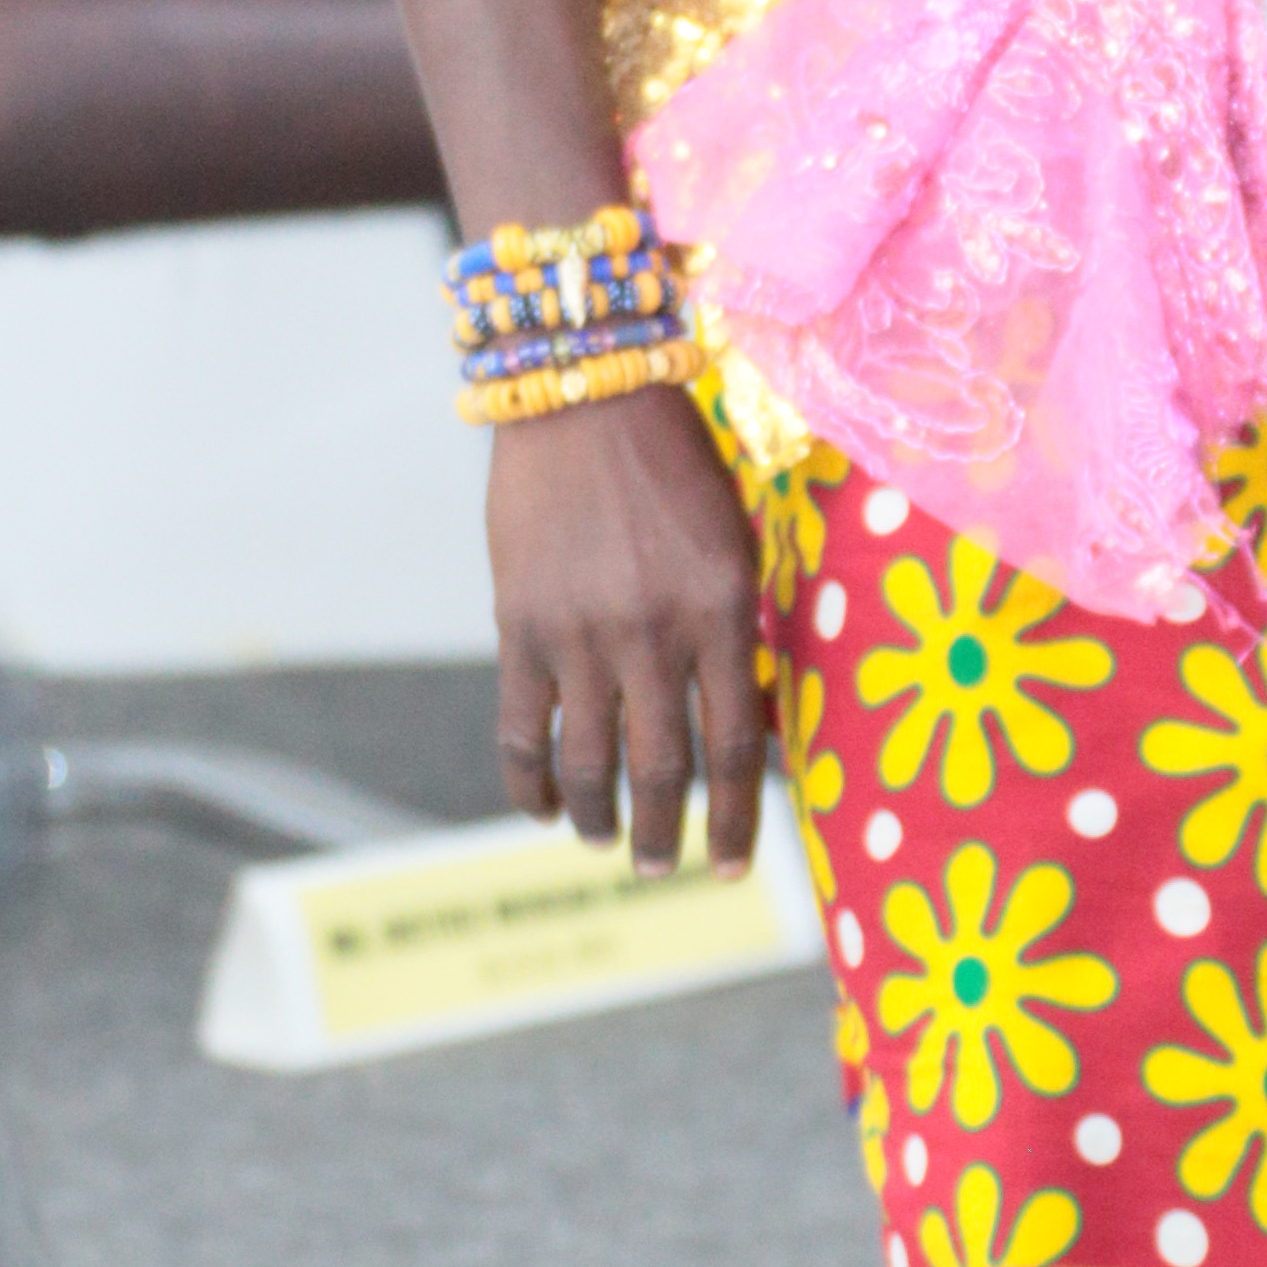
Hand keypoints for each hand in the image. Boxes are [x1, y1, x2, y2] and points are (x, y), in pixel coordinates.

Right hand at [488, 386, 770, 876]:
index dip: (738, 816)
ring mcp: (580, 634)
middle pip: (664, 767)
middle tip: (667, 870)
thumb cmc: (676, 464)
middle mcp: (653, 631)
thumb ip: (738, 627)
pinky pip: (521, 730)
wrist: (582, 396)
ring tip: (610, 844)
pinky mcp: (519, 627)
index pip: (736, 743)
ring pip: (590, 762)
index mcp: (721, 608)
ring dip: (602, 818)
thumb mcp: (733, 539)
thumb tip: (747, 720)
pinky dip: (530, 783)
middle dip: (669, 834)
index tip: (737, 863)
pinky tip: (544, 810)